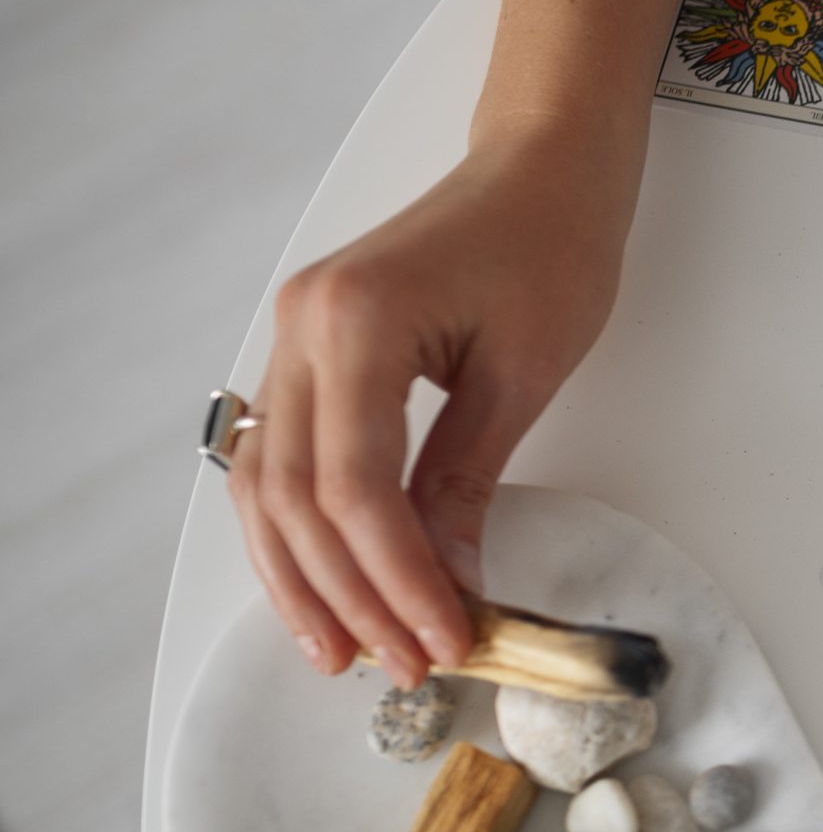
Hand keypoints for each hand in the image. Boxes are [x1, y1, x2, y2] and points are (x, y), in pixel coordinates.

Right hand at [227, 121, 627, 684]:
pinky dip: (297, 528)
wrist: (541, 166)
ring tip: (345, 651)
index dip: (393, 579)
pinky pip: (277, 455)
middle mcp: (301, 327)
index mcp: (355, 323)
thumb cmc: (549, 242)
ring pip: (264, 484)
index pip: (353, 488)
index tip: (441, 639)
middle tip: (399, 665)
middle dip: (346, 594)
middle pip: (295, 497)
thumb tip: (447, 577)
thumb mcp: (523, 370)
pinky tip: (323, 585)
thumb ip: (467, 477)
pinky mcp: (307, 348)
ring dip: (302, 576)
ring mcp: (291, 335)